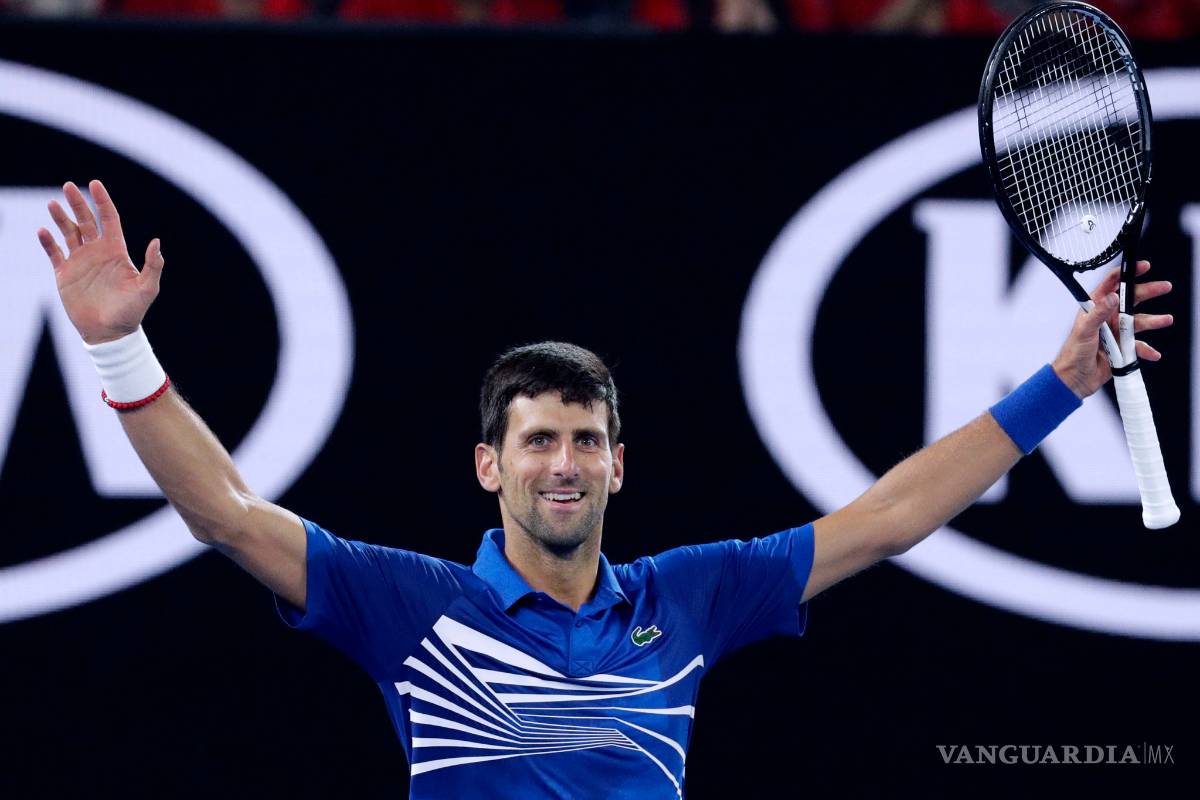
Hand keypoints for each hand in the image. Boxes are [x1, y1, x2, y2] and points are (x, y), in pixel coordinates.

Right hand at [36, 180, 163, 344]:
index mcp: (116, 251)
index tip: (95, 184)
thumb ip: (153, 265)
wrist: (110, 333)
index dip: (102, 201)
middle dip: (77, 203)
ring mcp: (80, 261)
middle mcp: (97, 252)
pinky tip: (43, 231)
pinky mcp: (66, 274)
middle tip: (68, 186)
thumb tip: (157, 241)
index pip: (109, 219)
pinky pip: (54, 253)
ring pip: (68, 232)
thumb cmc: (132, 312)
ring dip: (60, 218)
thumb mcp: (147, 288)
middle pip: (86, 221)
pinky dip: (48, 242)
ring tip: (52, 203)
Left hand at [1052, 260, 1172, 398]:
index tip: (1141, 267)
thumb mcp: (1084, 330)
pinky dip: (1146, 349)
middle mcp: (1107, 318)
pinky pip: (1138, 346)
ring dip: (1153, 321)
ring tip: (1165, 320)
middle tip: (1164, 287)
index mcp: (1095, 309)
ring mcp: (1116, 332)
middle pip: (1130, 301)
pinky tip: (1152, 353)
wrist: (1075, 379)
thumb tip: (1112, 296)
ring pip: (1138, 322)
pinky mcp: (1122, 348)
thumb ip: (1098, 313)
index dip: (1126, 274)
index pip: (1111, 286)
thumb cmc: (1073, 353)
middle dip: (1147, 292)